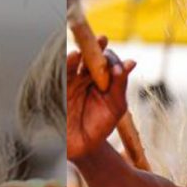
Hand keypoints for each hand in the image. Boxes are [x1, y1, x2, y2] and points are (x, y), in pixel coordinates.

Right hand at [67, 36, 136, 159]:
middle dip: (89, 48)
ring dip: (73, 59)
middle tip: (98, 40)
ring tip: (79, 54)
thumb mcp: (116, 105)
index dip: (103, 50)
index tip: (105, 40)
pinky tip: (67, 65)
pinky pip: (56, 81)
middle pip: (84, 58)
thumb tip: (130, 62)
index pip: (101, 60)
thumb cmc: (102, 125)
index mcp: (98, 78)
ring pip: (68, 67)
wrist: (86, 147)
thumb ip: (121, 85)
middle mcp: (81, 78)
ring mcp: (67, 86)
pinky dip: (61, 72)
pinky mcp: (56, 96)